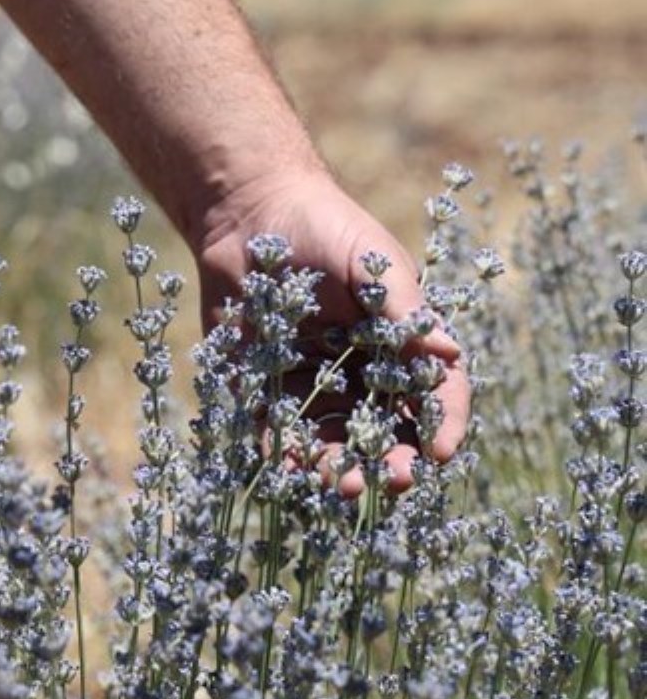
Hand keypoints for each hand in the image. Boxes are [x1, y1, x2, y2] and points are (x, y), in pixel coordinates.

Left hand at [192, 171, 470, 494]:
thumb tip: (449, 352)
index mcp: (399, 343)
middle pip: (385, 429)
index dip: (443, 424)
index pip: (433, 392)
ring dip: (340, 467)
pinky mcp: (263, 386)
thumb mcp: (370, 260)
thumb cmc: (323, 226)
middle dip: (391, 460)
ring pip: (333, 439)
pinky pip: (277, 430)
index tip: (443, 454)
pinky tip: (288, 466)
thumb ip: (404, 309)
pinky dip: (283, 452)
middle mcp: (360, 371)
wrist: (248, 212)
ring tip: (341, 485)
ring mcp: (313, 383)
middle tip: (390, 481)